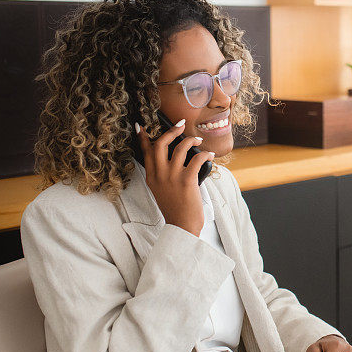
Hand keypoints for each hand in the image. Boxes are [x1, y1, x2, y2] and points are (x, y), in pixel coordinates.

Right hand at [137, 120, 213, 236]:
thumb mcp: (161, 191)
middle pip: (161, 144)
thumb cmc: (175, 209)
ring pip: (180, 147)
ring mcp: (172, 177)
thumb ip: (162, 176)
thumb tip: (172, 159)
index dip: (143, 137)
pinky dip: (205, 153)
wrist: (182, 226)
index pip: (146, 152)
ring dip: (190, 140)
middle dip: (171, 131)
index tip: (141, 126)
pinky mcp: (187, 180)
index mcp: (152, 177)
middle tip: (180, 125)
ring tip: (198, 139)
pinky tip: (209, 154)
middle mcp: (160, 175)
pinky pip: (196, 158)